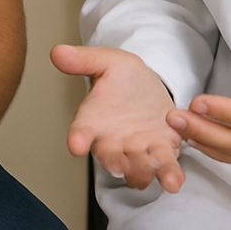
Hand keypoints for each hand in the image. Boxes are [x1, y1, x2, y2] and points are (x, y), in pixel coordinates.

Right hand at [51, 43, 183, 191]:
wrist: (148, 88)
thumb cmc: (122, 78)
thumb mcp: (106, 62)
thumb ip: (83, 60)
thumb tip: (57, 51)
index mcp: (94, 120)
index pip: (81, 130)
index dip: (78, 138)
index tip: (75, 144)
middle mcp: (113, 142)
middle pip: (110, 158)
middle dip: (114, 164)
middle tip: (117, 166)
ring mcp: (138, 150)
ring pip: (137, 169)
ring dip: (143, 173)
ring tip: (147, 173)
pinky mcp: (162, 152)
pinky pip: (165, 168)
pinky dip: (169, 175)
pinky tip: (173, 179)